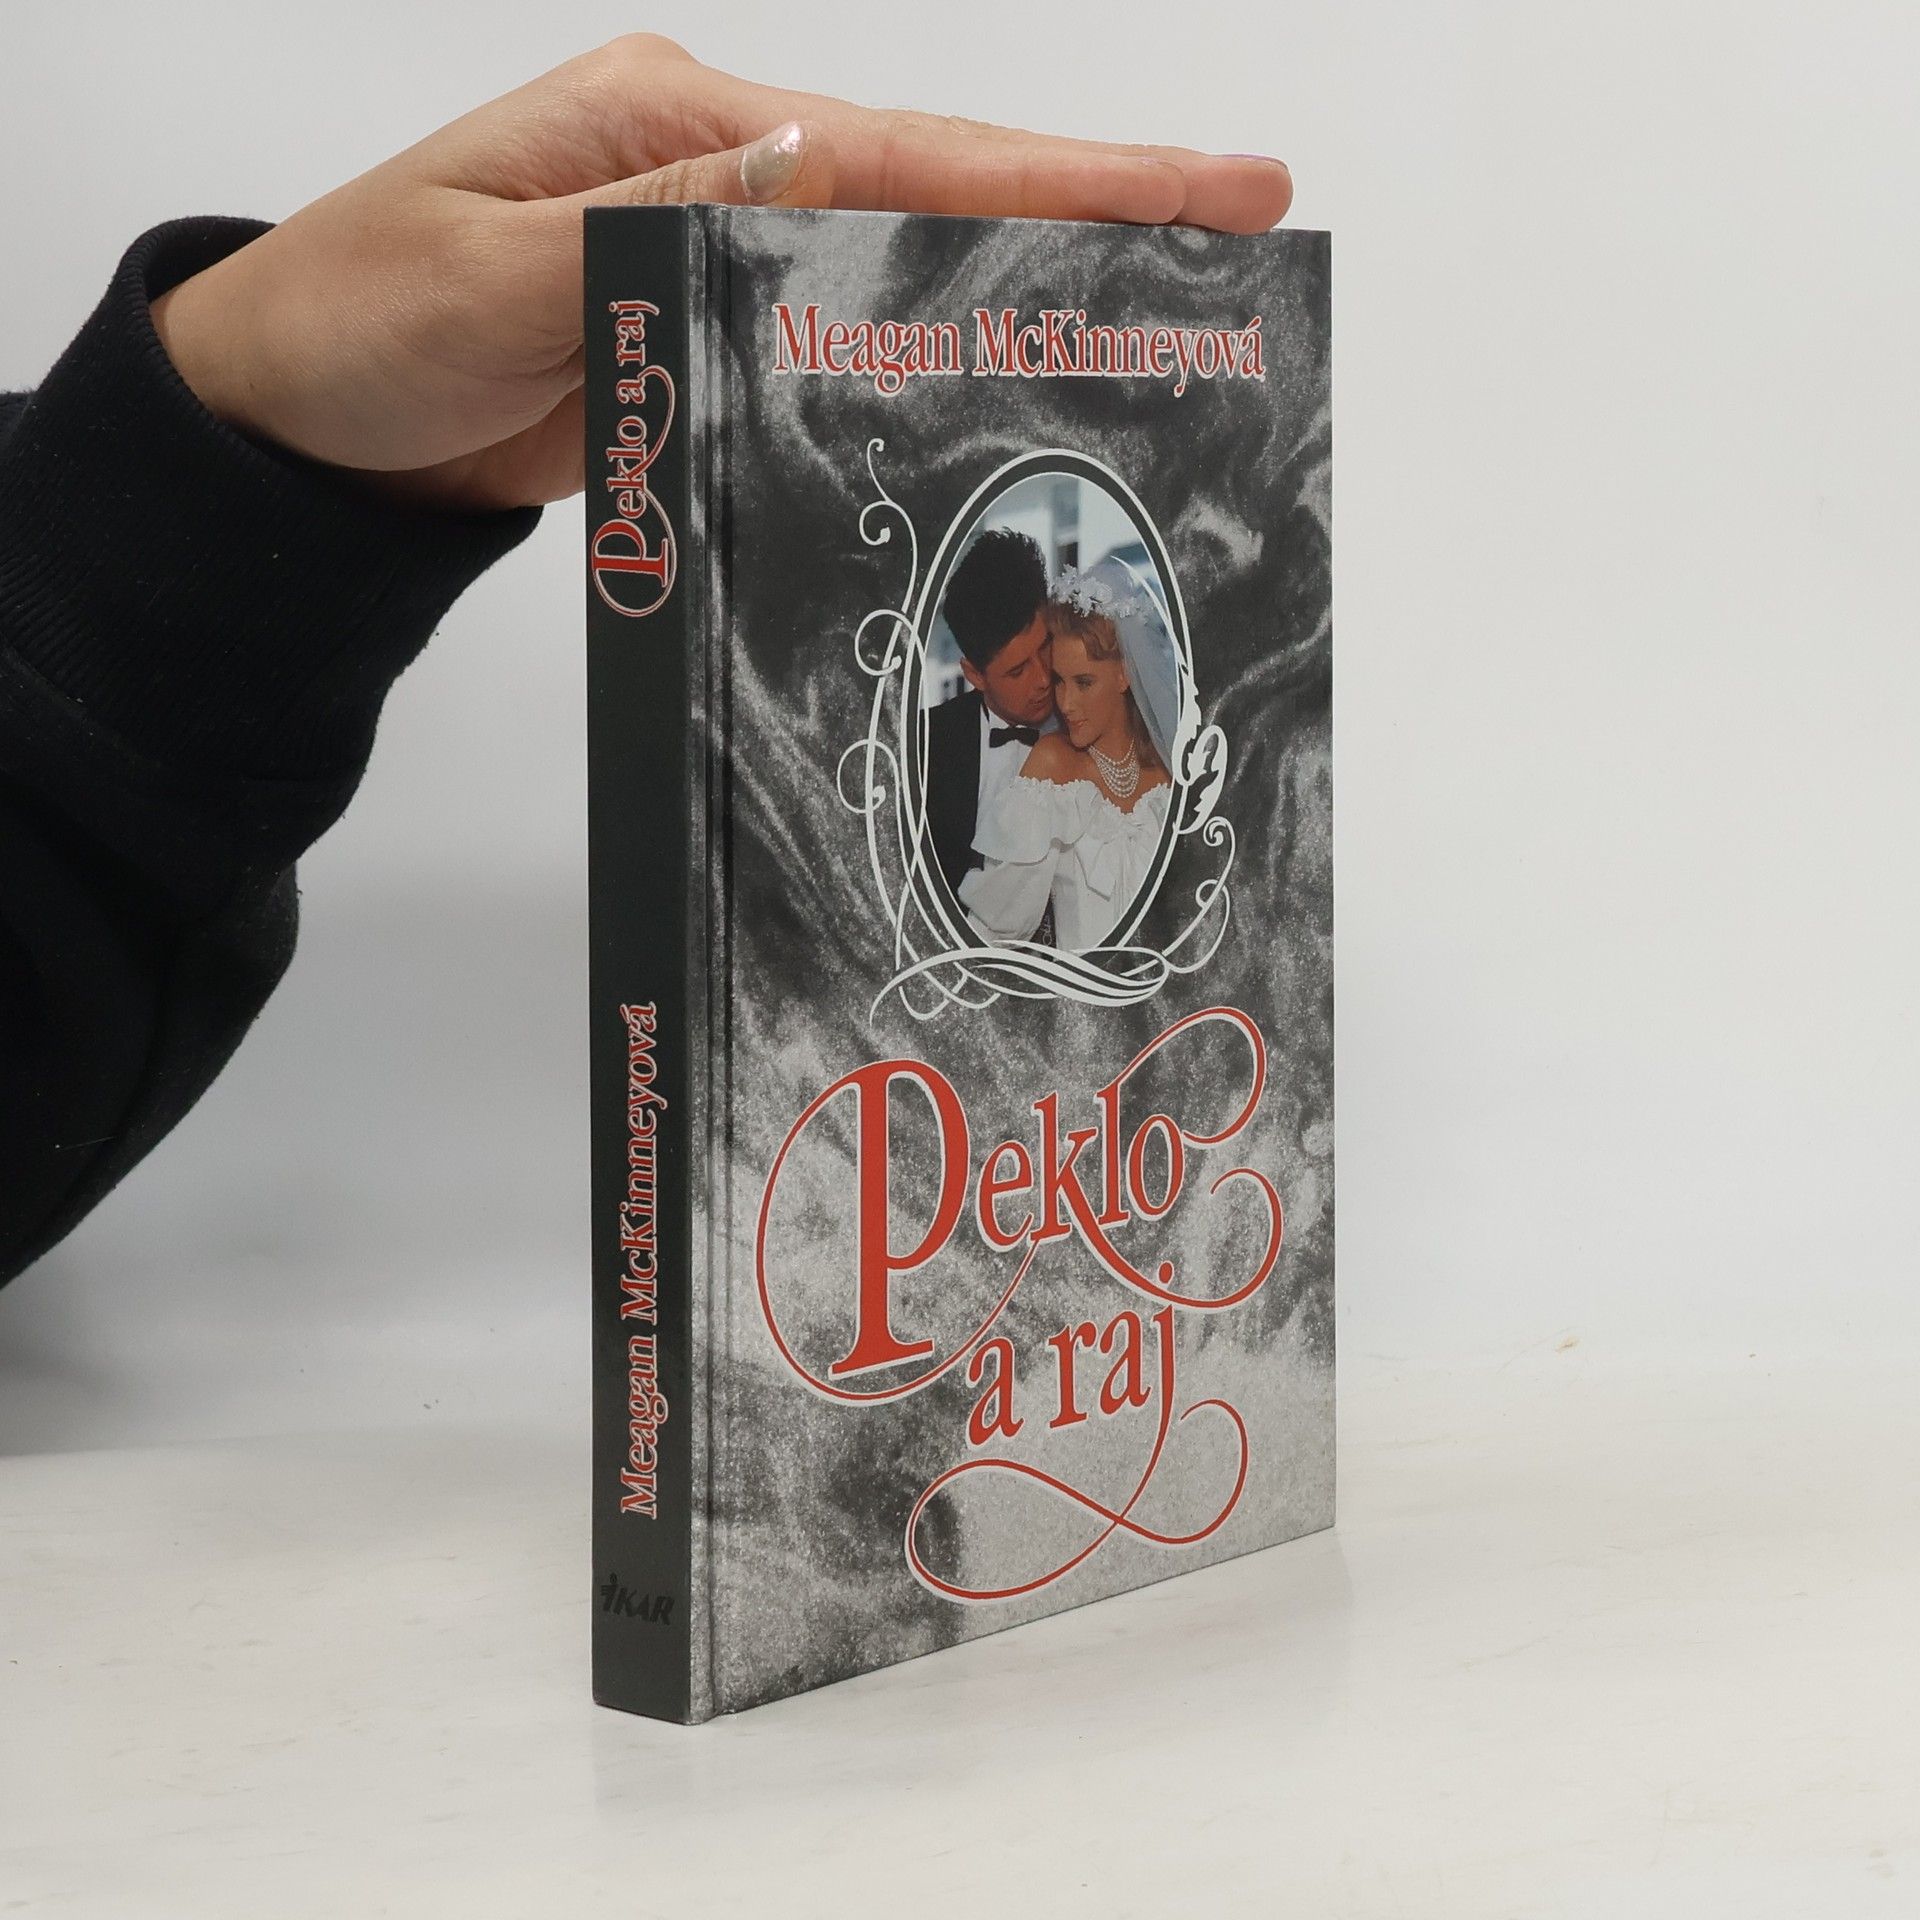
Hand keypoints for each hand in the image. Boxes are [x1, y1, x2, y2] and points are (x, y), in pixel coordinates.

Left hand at [149, 37, 1293, 512]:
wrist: (300, 423)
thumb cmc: (356, 325)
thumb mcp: (489, 272)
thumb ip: (653, 225)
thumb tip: (815, 160)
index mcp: (674, 123)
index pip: (901, 147)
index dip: (1064, 171)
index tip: (1211, 181)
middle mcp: (716, 172)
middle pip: (938, 188)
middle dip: (1094, 208)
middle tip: (1244, 230)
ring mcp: (717, 256)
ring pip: (905, 266)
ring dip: (1029, 282)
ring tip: (1167, 313)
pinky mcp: (708, 337)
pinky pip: (846, 341)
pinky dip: (933, 352)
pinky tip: (1004, 378)